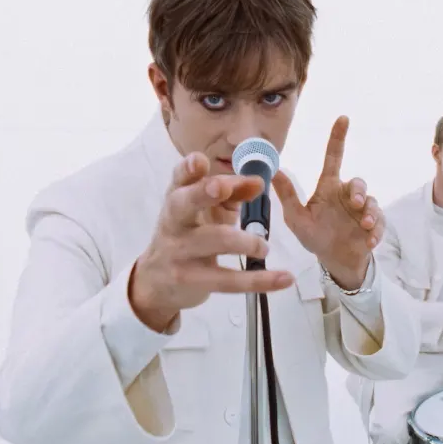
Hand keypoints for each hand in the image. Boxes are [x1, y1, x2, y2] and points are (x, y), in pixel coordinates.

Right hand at [129, 152, 294, 331]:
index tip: (200, 161)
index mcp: (178, 198)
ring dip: (245, 241)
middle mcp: (174, 220)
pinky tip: (285, 278)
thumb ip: (232, 193)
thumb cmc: (190, 235)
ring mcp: (180, 251)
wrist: (157, 281)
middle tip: (223, 188)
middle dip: (203, 193)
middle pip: (184, 203)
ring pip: (215, 240)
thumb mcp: (207, 211)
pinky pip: (229, 280)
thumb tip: (259, 183)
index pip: (179, 178)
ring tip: (265, 246)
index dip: (188, 169)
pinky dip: (261, 280)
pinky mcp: (192, 280)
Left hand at [272, 116, 383, 288]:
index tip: (343, 118)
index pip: (333, 159)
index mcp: (327, 189)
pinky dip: (377, 231)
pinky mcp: (373, 225)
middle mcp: (346, 195)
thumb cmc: (313, 236)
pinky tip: (370, 240)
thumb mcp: (296, 218)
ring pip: (371, 201)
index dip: (337, 138)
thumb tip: (273, 171)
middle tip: (355, 203)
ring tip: (365, 225)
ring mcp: (361, 210)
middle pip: (358, 182)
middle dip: (358, 190)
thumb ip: (288, 196)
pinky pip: (380, 222)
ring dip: (370, 212)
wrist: (333, 260)